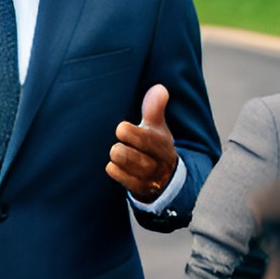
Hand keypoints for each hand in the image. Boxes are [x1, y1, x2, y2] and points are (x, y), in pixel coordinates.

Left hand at [106, 83, 178, 202]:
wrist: (164, 177)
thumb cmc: (154, 145)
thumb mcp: (157, 127)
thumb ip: (155, 108)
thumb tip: (159, 88)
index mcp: (162, 144)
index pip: (146, 140)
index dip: (130, 133)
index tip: (121, 128)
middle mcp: (158, 163)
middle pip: (133, 156)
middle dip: (121, 147)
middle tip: (119, 141)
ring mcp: (149, 178)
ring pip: (126, 166)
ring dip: (118, 157)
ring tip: (118, 152)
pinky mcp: (140, 189)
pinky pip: (121, 178)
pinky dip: (115, 170)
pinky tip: (115, 165)